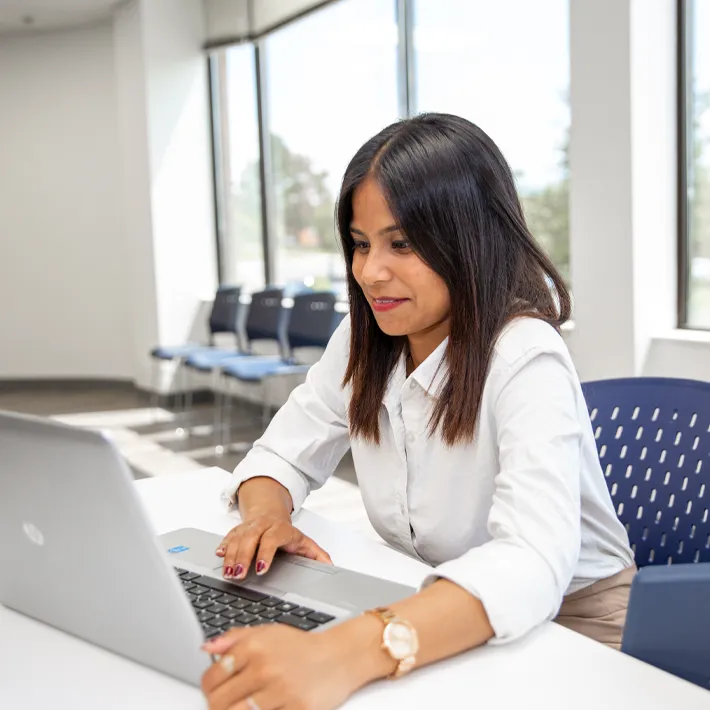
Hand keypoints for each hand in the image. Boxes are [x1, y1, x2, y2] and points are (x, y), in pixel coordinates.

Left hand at [201, 624, 359, 709]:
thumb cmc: (301, 647)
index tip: (213, 690)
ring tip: (243, 707)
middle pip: (219, 702)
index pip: (213, 676)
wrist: (339, 658)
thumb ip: (235, 638)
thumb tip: (207, 648)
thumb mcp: (268, 632)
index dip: (208, 687)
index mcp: (255, 647)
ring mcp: (280, 692)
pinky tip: (264, 708)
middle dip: (217, 706)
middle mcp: (265, 668)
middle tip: (224, 704)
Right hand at [216, 514, 332, 579]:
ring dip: (231, 556)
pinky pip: (228, 536)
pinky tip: (218, 554)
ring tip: (228, 572)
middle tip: (238, 575)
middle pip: (250, 539)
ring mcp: (248, 527)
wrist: (270, 512)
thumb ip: (317, 554)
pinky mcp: (237, 529)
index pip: (271, 540)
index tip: (260, 569)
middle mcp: (262, 526)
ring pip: (237, 538)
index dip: (265, 554)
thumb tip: (330, 566)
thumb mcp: (303, 541)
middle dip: (243, 557)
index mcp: (279, 529)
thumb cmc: (285, 532)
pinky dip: (223, 545)